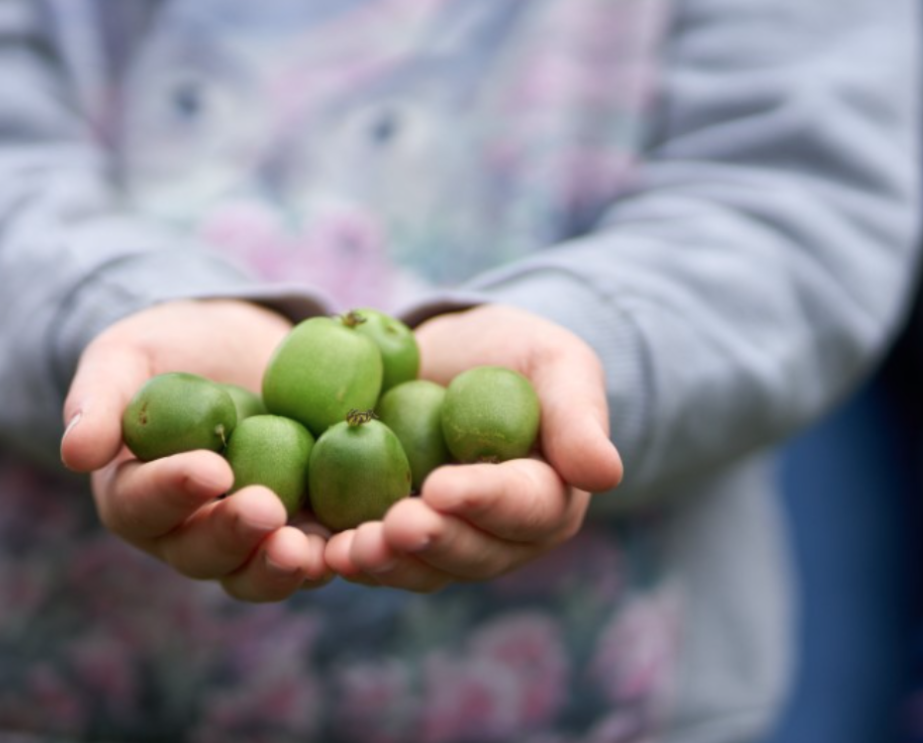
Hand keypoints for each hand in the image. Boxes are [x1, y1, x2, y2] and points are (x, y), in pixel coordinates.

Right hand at [61, 299, 332, 601]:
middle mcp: (185, 533)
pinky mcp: (301, 529)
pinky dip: (334, 555)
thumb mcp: (125, 355)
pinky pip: (315, 555)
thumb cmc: (169, 349)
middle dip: (232, 536)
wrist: (240, 348)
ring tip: (307, 548)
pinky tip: (357, 541)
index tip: (209, 469)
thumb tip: (76, 451)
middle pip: (200, 553)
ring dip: (279, 567)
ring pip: (256, 572)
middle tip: (265, 509)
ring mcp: (247, 539)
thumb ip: (98, 397)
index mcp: (133, 496)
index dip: (172, 492)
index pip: (141, 505)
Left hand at [324, 304, 621, 590]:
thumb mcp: (557, 364)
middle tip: (393, 526)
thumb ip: (579, 414)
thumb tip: (606, 473)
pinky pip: (375, 558)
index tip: (443, 487)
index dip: (484, 502)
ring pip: (421, 568)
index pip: (525, 508)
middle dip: (431, 542)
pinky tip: (317, 549)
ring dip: (385, 563)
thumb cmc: (515, 355)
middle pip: (471, 553)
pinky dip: (346, 558)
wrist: (447, 359)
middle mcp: (501, 537)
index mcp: (549, 498)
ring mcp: (446, 543)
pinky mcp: (394, 538)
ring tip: (348, 550)